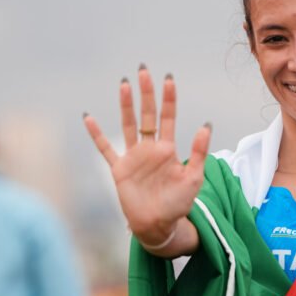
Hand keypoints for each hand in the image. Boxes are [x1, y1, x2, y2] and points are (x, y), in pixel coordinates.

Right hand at [84, 66, 210, 255]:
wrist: (159, 225)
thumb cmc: (179, 204)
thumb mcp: (194, 178)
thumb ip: (198, 152)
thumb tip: (205, 125)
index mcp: (168, 149)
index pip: (168, 117)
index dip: (168, 99)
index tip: (168, 79)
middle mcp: (150, 149)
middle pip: (147, 115)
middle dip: (146, 94)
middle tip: (144, 70)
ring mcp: (133, 157)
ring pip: (128, 125)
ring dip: (126, 106)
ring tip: (124, 85)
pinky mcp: (119, 169)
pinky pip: (106, 148)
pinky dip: (97, 134)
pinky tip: (89, 118)